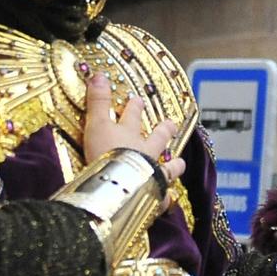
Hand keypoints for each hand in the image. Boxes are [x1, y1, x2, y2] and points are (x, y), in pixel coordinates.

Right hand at [81, 73, 187, 207]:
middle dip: (164, 131)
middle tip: (170, 125)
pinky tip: (169, 201)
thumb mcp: (96, 124)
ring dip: (174, 165)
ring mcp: (152, 173)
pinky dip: (165, 200)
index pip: (132, 116)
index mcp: (129, 134)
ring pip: (168, 167)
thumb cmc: (104, 153)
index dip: (134, 107)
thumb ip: (97, 101)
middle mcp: (145, 151)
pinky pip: (162, 198)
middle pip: (158, 139)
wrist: (118, 184)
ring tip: (180, 163)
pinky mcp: (152, 196)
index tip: (139, 100)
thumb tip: (98, 74)